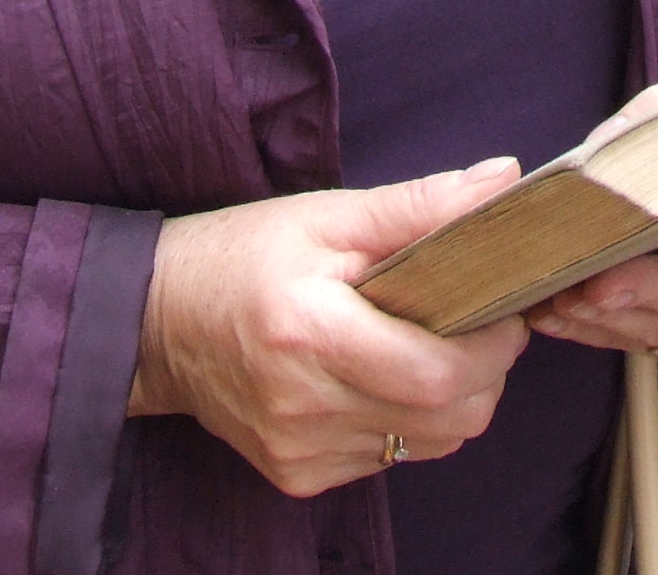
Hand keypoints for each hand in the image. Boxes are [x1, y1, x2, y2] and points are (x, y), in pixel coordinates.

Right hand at [129, 159, 529, 497]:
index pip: (439, 373)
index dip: (494, 345)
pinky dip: (406, 421)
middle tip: (478, 323)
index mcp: (310, 333)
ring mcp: (300, 450)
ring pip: (428, 444)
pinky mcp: (297, 475)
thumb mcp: (326, 216)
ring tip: (429, 345)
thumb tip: (503, 183)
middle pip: (450, 419)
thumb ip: (418, 206)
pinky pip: (389, 458)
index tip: (504, 305)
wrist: (153, 323)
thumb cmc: (242, 256)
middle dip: (487, 372)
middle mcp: (305, 406)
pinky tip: (381, 377)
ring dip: (451, 399)